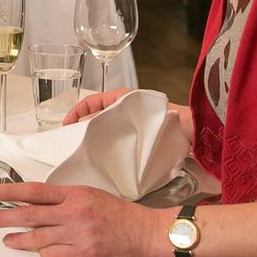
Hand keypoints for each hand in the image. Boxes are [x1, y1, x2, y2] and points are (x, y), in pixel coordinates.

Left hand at [0, 182, 164, 256]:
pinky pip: (54, 256)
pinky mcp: (84, 255)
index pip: (35, 191)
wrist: (148, 235)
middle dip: (1, 217)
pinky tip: (41, 253)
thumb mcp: (92, 196)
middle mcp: (73, 213)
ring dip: (18, 239)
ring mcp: (78, 235)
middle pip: (29, 214)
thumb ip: (66, 199)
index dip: (10, 191)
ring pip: (37, 238)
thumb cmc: (123, 216)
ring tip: (6, 239)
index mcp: (75, 194)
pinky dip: (46, 254)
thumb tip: (41, 203)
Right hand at [63, 89, 193, 140]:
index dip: (75, 112)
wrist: (191, 131)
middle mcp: (124, 109)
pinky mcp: (138, 138)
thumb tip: (82, 124)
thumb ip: (102, 116)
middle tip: (72, 141)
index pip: (90, 101)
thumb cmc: (163, 118)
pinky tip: (103, 158)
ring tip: (85, 150)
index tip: (66, 126)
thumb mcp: (126, 113)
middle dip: (82, 127)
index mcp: (120, 97)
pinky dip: (107, 147)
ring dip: (94, 138)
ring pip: (105, 129)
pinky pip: (117, 141)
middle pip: (95, 116)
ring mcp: (130, 124)